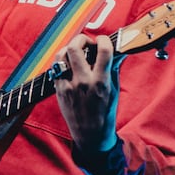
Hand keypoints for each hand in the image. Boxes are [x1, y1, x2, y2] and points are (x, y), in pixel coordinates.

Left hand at [54, 34, 118, 153]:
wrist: (90, 135)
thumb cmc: (105, 114)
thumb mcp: (114, 91)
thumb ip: (113, 69)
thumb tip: (117, 52)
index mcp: (100, 82)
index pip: (103, 51)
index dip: (103, 40)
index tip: (103, 40)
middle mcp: (82, 82)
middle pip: (75, 48)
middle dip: (82, 39)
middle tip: (87, 43)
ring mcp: (68, 85)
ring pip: (61, 55)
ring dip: (70, 49)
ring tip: (77, 53)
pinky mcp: (58, 89)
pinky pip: (56, 68)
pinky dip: (63, 61)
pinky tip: (70, 64)